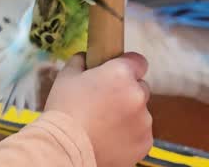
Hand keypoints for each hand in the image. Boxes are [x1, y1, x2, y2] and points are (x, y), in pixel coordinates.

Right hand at [45, 52, 152, 166]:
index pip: (139, 61)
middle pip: (140, 87)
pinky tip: (109, 138)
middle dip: (126, 93)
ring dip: (128, 115)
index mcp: (121, 74)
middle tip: (105, 103)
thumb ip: (81, 61)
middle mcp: (137, 95)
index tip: (116, 74)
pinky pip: (140, 134)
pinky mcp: (145, 143)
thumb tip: (86, 57)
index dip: (127, 66)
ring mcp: (144, 121)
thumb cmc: (63, 112)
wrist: (65, 150)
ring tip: (103, 125)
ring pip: (141, 112)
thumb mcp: (66, 77)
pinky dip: (129, 136)